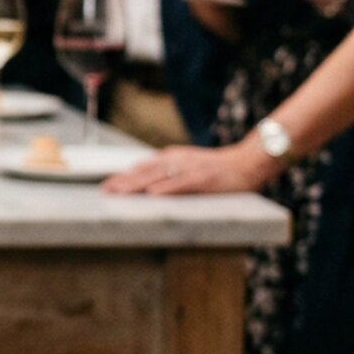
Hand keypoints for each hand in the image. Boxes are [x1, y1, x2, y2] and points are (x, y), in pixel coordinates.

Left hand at [102, 141, 274, 195]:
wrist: (249, 162)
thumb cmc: (218, 168)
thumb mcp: (188, 164)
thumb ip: (167, 169)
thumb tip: (142, 175)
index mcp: (173, 159)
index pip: (143, 168)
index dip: (124, 177)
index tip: (105, 186)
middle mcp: (179, 161)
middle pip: (146, 172)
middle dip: (124, 182)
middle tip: (105, 191)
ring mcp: (192, 169)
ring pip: (160, 177)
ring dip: (138, 185)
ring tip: (121, 193)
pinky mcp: (205, 178)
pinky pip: (183, 183)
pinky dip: (168, 188)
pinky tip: (153, 194)